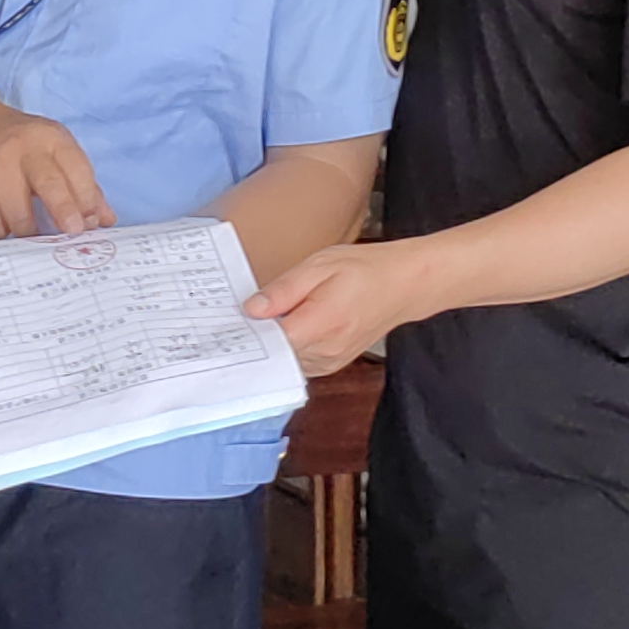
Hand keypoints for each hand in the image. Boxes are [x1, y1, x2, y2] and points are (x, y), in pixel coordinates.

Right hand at [0, 98, 110, 238]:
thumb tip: (104, 220)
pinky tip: (6, 222)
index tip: (91, 222)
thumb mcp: (56, 150)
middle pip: (49, 186)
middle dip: (65, 213)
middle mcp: (22, 148)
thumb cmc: (21, 143)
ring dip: (29, 232)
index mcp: (50, 138)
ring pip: (18, 216)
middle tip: (71, 233)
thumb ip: (84, 185)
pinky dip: (3, 231)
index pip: (77, 168)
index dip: (87, 199)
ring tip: (31, 228)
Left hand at [247, 241, 430, 377]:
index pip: (269, 343)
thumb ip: (284, 290)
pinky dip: (287, 346)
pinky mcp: (331, 363)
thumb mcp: (320, 265)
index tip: (224, 324)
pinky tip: (283, 325)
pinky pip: (298, 360)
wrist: (404, 285)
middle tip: (233, 316)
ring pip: (284, 359)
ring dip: (271, 342)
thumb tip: (252, 310)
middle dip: (255, 336)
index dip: (245, 334)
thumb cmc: (364, 269)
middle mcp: (325, 352)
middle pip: (274, 353)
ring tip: (261, 317)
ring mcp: (330, 362)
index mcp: (321, 325)